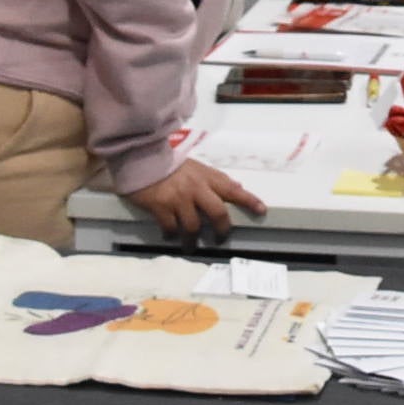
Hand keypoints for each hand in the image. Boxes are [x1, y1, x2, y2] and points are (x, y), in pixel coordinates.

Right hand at [123, 160, 267, 241]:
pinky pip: (171, 228)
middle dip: (222, 230)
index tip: (261, 210)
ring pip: (194, 227)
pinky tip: (171, 236)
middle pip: (218, 213)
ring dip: (193, 240)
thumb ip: (215, 179)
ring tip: (190, 246)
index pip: (233, 189)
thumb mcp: (197, 167)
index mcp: (207, 177)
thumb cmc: (170, 163)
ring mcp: (179, 198)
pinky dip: (172, 235)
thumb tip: (236, 186)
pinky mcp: (161, 206)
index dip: (249, 200)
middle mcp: (196, 188)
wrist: (142, 157)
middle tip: (220, 239)